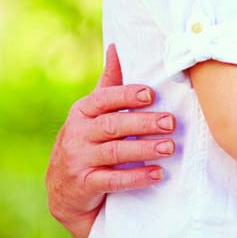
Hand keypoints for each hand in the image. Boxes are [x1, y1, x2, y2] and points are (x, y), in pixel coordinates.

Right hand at [45, 44, 175, 237]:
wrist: (65, 191)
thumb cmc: (88, 142)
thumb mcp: (93, 112)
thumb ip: (109, 83)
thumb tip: (117, 46)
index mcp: (82, 111)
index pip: (104, 99)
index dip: (127, 95)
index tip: (152, 94)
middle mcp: (76, 133)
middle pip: (113, 125)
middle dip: (144, 123)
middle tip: (171, 123)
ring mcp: (78, 160)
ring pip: (115, 152)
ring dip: (145, 149)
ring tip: (170, 147)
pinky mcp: (84, 184)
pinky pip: (112, 180)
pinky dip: (136, 177)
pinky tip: (158, 174)